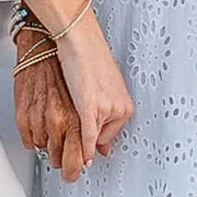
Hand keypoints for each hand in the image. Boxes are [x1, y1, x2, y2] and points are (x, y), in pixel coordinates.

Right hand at [13, 36, 88, 182]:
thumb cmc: (71, 65)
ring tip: (54, 132)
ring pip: (45, 151)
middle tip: (66, 159)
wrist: (45, 46)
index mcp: (82, 118)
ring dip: (50, 146)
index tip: (79, 167)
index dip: (80, 165)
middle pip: (62, 160)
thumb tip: (100, 149)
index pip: (81, 157)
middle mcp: (60, 121)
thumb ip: (101, 126)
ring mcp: (40, 119)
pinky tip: (41, 124)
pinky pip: (29, 140)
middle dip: (65, 162)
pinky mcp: (24, 116)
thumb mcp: (99, 95)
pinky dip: (35, 136)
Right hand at [54, 12, 133, 159]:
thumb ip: (106, 109)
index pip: (112, 133)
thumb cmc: (88, 56)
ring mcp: (105, 109)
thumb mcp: (105, 85)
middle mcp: (119, 107)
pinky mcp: (89, 108)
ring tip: (71, 125)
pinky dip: (84, 150)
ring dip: (81, 140)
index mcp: (124, 103)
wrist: (79, 39)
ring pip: (92, 138)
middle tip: (78, 126)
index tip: (92, 141)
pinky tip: (81, 158)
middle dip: (89, 136)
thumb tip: (101, 139)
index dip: (98, 136)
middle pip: (103, 137)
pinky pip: (88, 138)